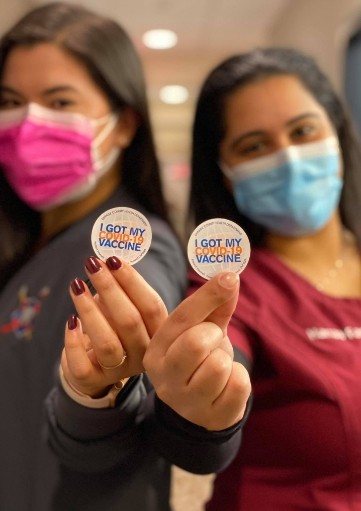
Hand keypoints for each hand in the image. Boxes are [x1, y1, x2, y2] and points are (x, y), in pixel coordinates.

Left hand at [61, 256, 167, 396]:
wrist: (98, 365)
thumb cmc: (114, 327)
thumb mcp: (124, 307)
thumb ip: (121, 288)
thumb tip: (107, 260)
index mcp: (159, 333)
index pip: (152, 306)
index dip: (133, 281)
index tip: (114, 259)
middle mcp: (144, 353)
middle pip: (130, 321)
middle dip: (109, 288)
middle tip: (92, 264)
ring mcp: (121, 370)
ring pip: (107, 343)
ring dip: (90, 311)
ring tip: (76, 286)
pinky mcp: (94, 380)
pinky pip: (83, 365)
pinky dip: (74, 342)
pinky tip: (70, 321)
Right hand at [143, 272, 250, 430]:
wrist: (203, 407)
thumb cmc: (201, 361)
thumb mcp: (202, 330)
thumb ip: (214, 305)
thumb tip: (230, 276)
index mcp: (157, 350)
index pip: (180, 318)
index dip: (208, 295)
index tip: (230, 277)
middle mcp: (164, 377)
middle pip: (196, 342)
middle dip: (214, 336)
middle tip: (213, 342)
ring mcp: (186, 401)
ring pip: (219, 365)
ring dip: (227, 361)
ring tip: (219, 367)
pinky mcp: (211, 417)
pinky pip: (238, 385)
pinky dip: (239, 379)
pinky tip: (227, 385)